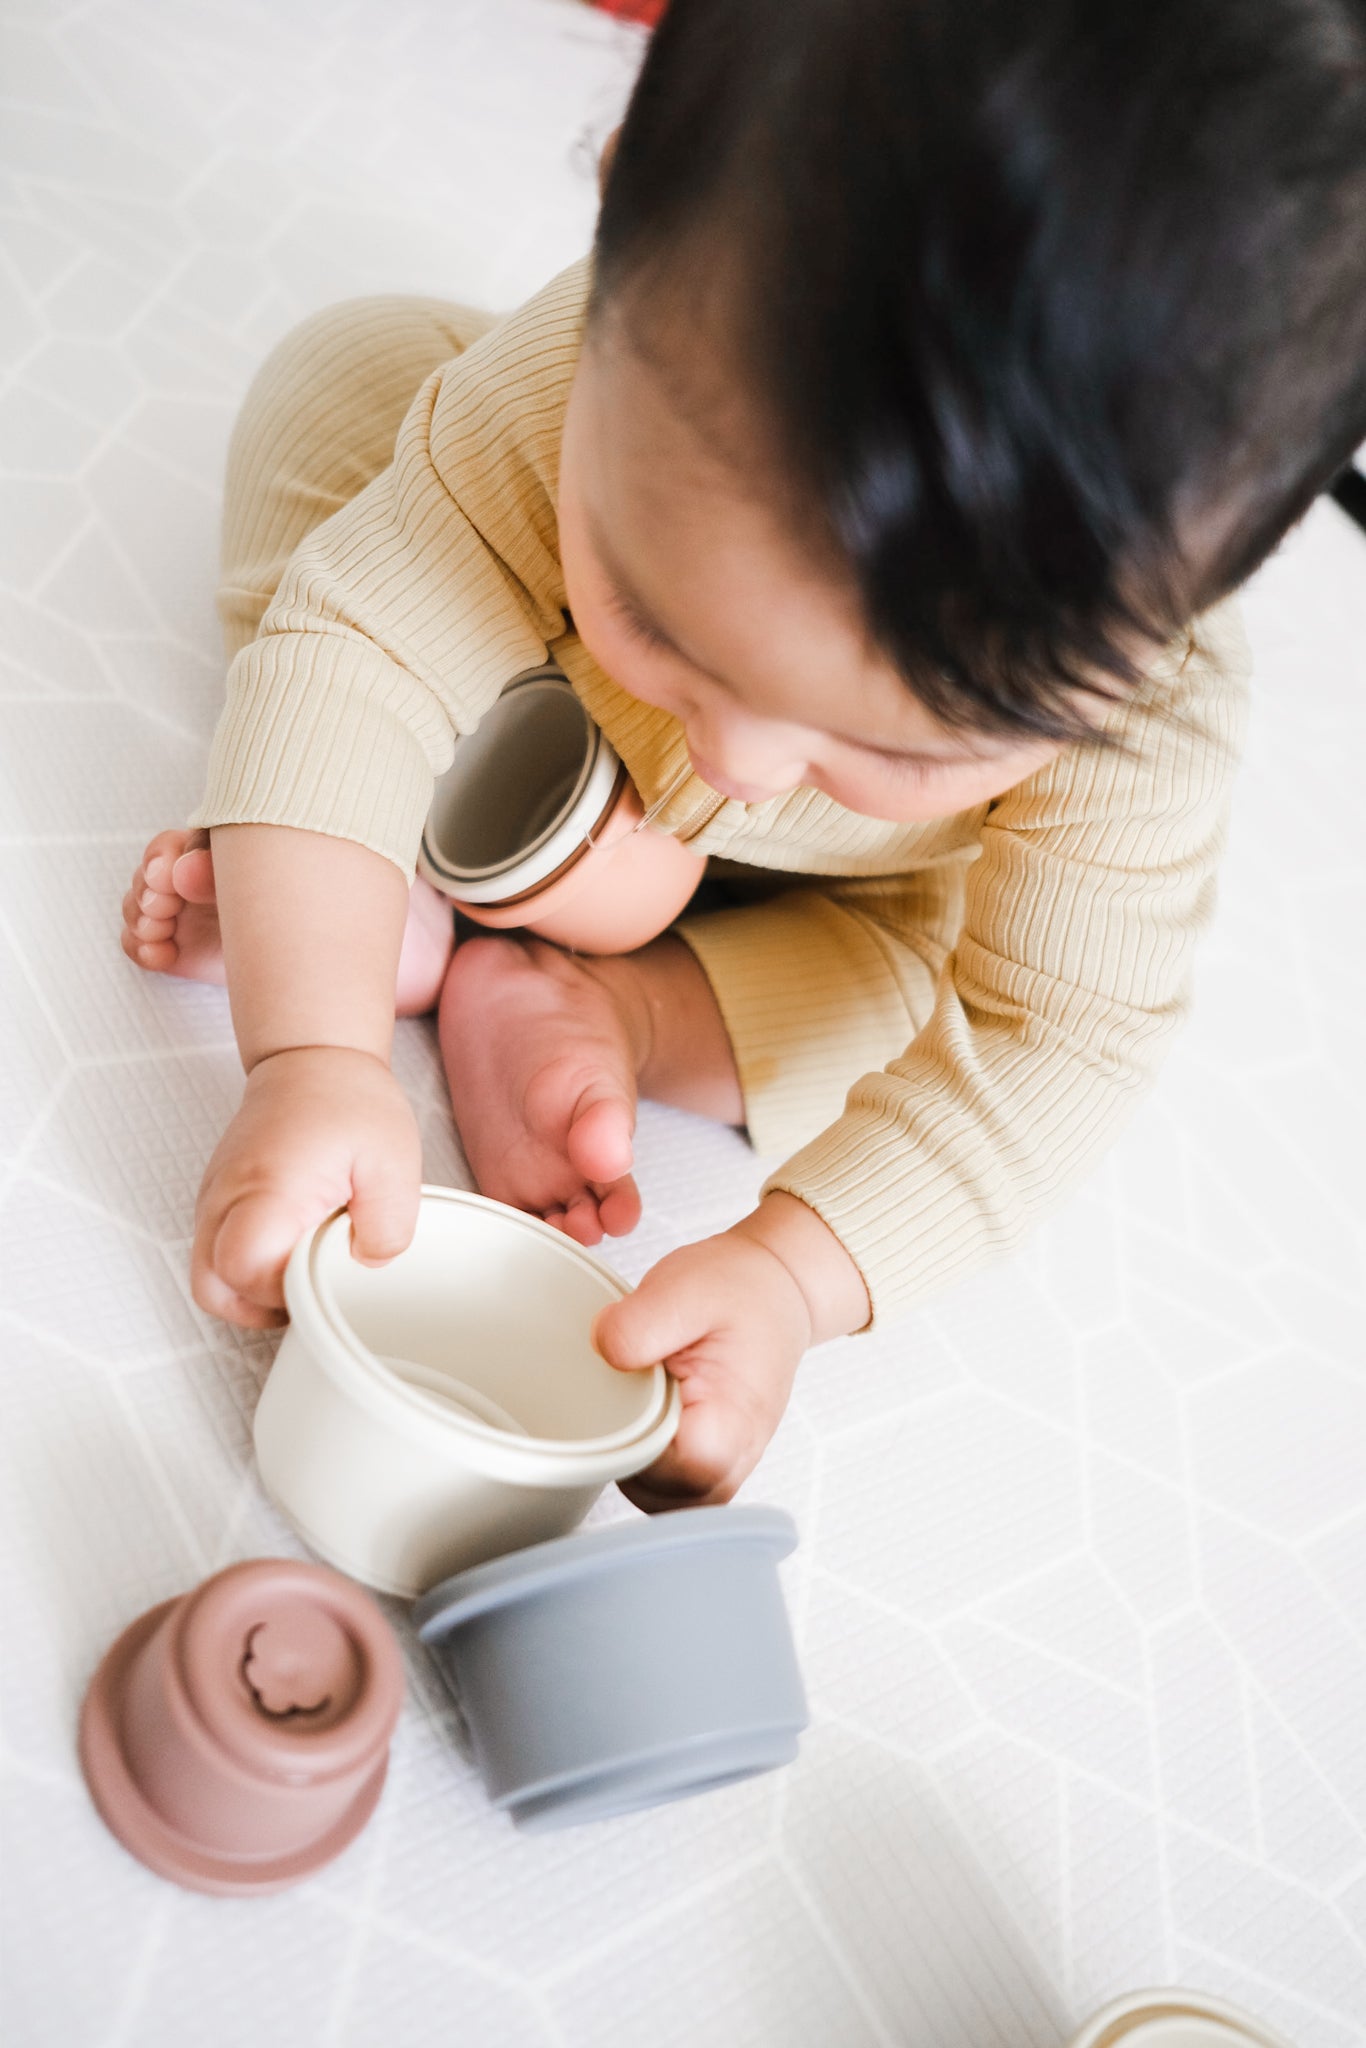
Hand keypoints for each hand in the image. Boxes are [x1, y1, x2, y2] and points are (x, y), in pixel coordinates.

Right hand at [191, 1046, 421, 1327]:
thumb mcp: (393, 1162)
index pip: (242, 1272)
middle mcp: (227, 1198)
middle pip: (214, 1290)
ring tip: (305, 1270)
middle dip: (264, 1305)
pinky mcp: (219, 1204)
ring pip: (210, 1280)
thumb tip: (367, 1266)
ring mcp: (214, 1202)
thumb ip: (389, 1226)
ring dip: (254, 1292)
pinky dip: (248, 1272)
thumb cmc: (348, 1101)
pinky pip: (216, 1258)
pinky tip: (293, 1254)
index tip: (321, 1274)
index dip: (282, 1292)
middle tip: (313, 1284)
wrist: (312, 1059)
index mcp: (267, 1189)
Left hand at [593, 1192, 869, 1508]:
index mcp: (731, 1422)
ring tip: (638, 1401)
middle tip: (627, 1393)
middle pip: (664, 1499)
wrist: (774, 1289)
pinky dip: (645, 1458)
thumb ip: (637, 1326)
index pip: (669, 1477)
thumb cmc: (740, 1292)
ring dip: (633, 1459)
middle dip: (625, 1454)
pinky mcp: (710, 1460)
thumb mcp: (684, 1289)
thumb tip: (600, 1355)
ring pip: (664, 1499)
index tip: (622, 1399)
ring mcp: (724, 1465)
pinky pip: (670, 1486)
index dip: (627, 1446)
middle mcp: (735, 1457)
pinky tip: (643, 1414)